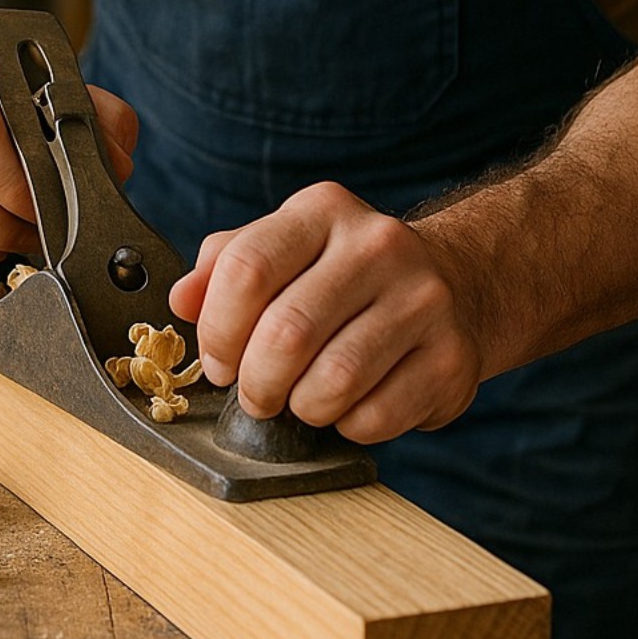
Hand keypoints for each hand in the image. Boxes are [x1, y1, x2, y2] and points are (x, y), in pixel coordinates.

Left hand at [166, 183, 484, 444]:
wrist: (456, 284)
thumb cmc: (345, 276)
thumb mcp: (284, 250)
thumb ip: (225, 268)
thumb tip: (181, 301)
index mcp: (323, 211)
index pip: (246, 269)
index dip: (218, 330)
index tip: (218, 362)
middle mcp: (378, 245)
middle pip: (286, 332)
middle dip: (256, 382)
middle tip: (255, 396)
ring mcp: (423, 300)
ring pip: (333, 380)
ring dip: (302, 408)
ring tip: (302, 402)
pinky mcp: (453, 357)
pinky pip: (375, 416)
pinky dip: (348, 426)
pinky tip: (349, 407)